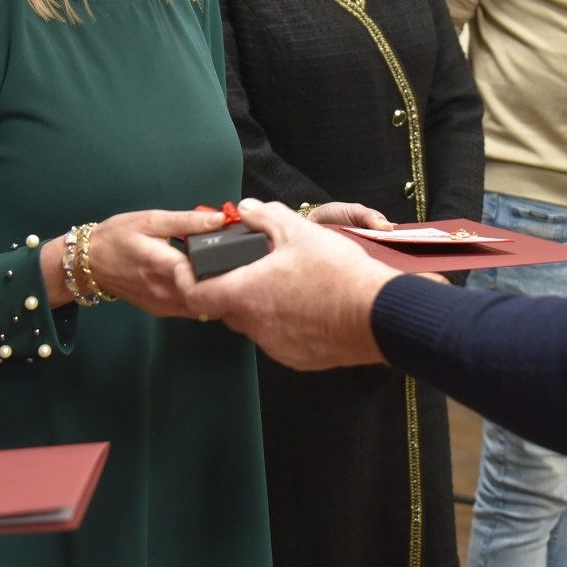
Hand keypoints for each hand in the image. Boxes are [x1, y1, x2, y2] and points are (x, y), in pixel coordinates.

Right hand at [67, 208, 226, 318]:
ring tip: (226, 271)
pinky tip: (207, 283)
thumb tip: (220, 219)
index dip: (225, 264)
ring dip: (216, 291)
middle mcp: (163, 290)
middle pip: (207, 291)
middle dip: (226, 278)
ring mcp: (163, 304)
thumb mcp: (151, 220)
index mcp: (162, 263)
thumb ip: (187, 221)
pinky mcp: (162, 311)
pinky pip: (191, 310)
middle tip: (240, 261)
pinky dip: (203, 298)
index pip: (202, 272)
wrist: (89, 262)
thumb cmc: (118, 237)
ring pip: (202, 305)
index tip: (239, 253)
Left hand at [181, 199, 399, 368]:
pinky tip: (307, 306)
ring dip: (261, 305)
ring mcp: (274, 346)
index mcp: (246, 293)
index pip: (195, 295)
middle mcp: (254, 325)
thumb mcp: (300, 232)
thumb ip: (266, 216)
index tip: (192, 269)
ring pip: (254, 323)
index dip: (189, 280)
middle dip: (233, 287)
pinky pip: (277, 339)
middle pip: (226, 308)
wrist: (377, 314)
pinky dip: (283, 323)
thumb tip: (248, 208)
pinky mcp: (295, 359)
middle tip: (254, 268)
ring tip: (289, 284)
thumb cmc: (337, 273)